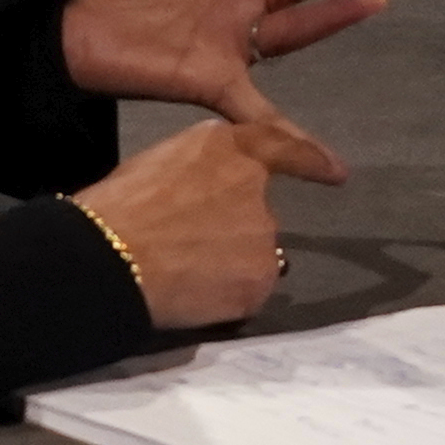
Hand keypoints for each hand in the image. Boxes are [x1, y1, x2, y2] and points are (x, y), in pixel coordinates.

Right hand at [75, 108, 337, 331]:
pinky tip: (194, 298)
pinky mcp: (261, 277)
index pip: (280, 148)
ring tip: (184, 276)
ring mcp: (263, 233)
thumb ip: (197, 171)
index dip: (309, 161)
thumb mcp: (158, 163)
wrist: (108, 256)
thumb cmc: (114, 208)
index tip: (336, 174)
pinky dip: (229, 297)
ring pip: (255, 254)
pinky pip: (249, 290)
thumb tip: (206, 195)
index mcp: (225, 146)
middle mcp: (255, 184)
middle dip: (233, 232)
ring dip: (231, 265)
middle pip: (258, 212)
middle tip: (187, 249)